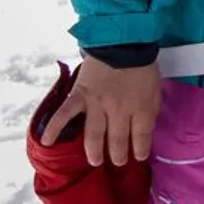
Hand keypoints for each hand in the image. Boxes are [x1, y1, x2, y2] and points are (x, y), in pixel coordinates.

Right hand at [39, 55, 161, 166]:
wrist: (124, 42)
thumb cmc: (142, 66)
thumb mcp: (155, 89)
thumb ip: (149, 110)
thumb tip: (146, 129)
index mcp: (141, 108)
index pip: (141, 137)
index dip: (140, 149)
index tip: (139, 157)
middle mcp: (119, 110)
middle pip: (118, 139)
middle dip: (118, 154)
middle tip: (116, 162)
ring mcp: (98, 104)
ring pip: (95, 134)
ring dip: (94, 150)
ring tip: (95, 161)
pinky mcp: (81, 95)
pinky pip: (66, 114)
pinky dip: (55, 127)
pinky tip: (48, 142)